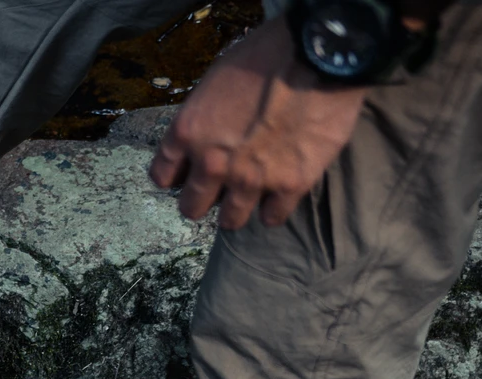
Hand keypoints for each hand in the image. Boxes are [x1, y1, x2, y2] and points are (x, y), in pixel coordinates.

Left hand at [149, 16, 368, 230]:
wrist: (318, 54)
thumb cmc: (265, 55)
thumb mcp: (215, 81)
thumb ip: (203, 118)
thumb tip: (205, 136)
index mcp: (189, 133)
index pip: (163, 176)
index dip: (178, 176)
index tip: (189, 174)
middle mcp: (212, 163)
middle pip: (191, 207)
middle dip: (203, 200)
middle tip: (218, 190)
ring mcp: (250, 179)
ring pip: (231, 220)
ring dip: (237, 209)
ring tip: (249, 196)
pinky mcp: (289, 185)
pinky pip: (272, 217)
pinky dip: (274, 209)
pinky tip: (279, 196)